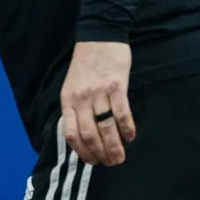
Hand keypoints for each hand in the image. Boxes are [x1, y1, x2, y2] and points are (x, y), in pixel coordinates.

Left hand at [60, 41, 135, 167]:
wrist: (100, 36)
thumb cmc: (86, 64)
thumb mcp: (72, 86)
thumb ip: (75, 108)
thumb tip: (83, 135)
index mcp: (68, 100)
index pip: (71, 133)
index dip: (81, 152)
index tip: (92, 161)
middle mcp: (81, 99)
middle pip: (90, 134)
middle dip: (101, 154)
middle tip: (111, 163)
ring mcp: (99, 93)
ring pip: (106, 128)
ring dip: (114, 147)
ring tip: (120, 157)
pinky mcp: (117, 86)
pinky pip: (122, 114)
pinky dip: (127, 128)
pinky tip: (131, 136)